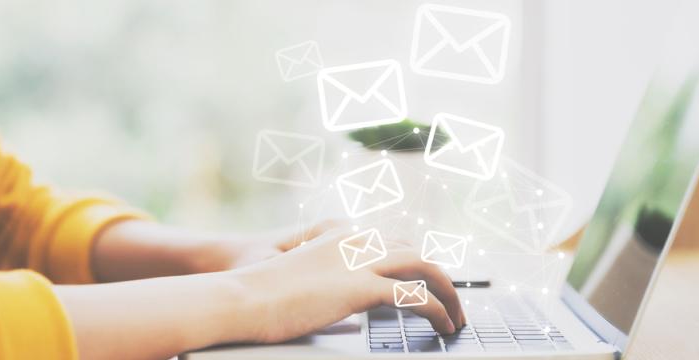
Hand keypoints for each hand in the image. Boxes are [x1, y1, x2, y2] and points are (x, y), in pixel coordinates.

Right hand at [59, 227, 464, 358]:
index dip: (413, 258)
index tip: (426, 277)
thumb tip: (344, 305)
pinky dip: (437, 311)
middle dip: (438, 273)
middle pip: (413, 248)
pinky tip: (444, 326)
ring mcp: (359, 260)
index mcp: (338, 235)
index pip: (389, 238)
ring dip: (449, 291)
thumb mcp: (298, 280)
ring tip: (457, 315)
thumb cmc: (258, 295)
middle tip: (450, 298)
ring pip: (424, 266)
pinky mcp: (360, 287)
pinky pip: (415, 296)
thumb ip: (326, 283)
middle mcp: (354, 240)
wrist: (240, 297)